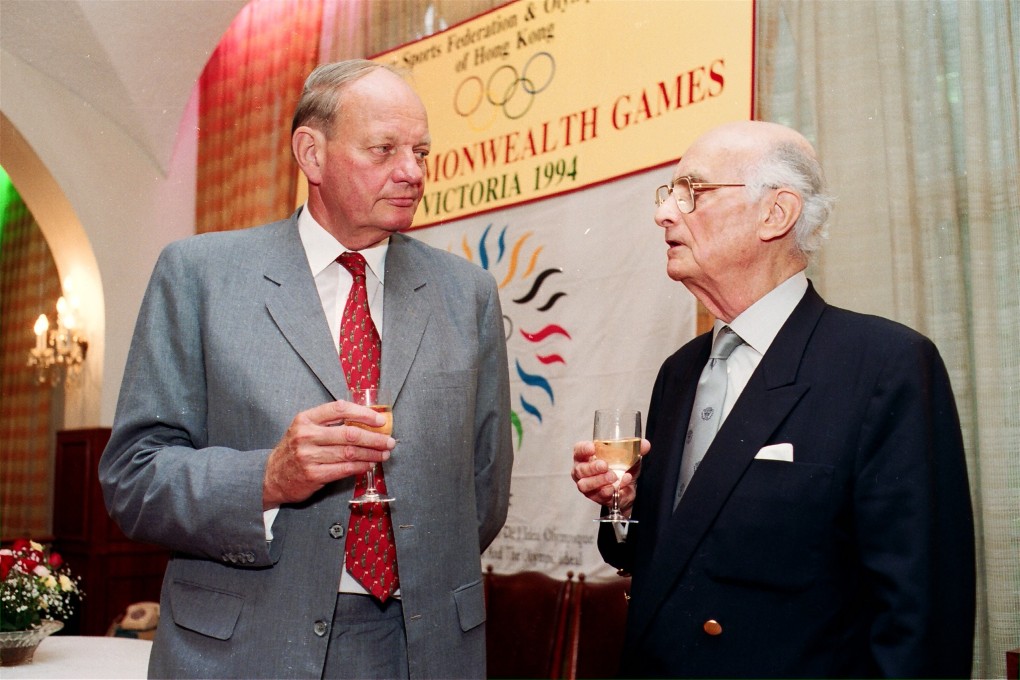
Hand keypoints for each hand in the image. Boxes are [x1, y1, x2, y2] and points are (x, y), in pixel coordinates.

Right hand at [263, 400, 395, 507]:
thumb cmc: (294, 450)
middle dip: (374, 437)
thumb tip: (364, 421)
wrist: (272, 476)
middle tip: (389, 440)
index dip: (363, 413)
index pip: (339, 409)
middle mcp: (306, 436)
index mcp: (306, 419)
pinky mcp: (313, 475)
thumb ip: (329, 423)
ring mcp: (309, 456)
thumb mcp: (304, 428)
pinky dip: (361, 467)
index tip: (380, 419)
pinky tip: (369, 464)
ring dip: (371, 453)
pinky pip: (344, 469)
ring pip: (349, 453)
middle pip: (349, 433)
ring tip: (384, 453)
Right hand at [570, 439, 649, 513]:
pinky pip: (599, 495)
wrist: (627, 488)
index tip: (593, 448)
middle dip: (593, 468)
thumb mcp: (628, 456)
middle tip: (605, 466)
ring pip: (585, 485)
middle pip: (580, 469)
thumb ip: (635, 448)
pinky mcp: (595, 497)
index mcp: (586, 456)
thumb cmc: (620, 467)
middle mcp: (582, 471)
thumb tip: (645, 444)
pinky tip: (617, 487)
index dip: (583, 449)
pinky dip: (609, 490)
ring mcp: (587, 486)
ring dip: (599, 481)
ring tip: (613, 477)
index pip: (579, 450)